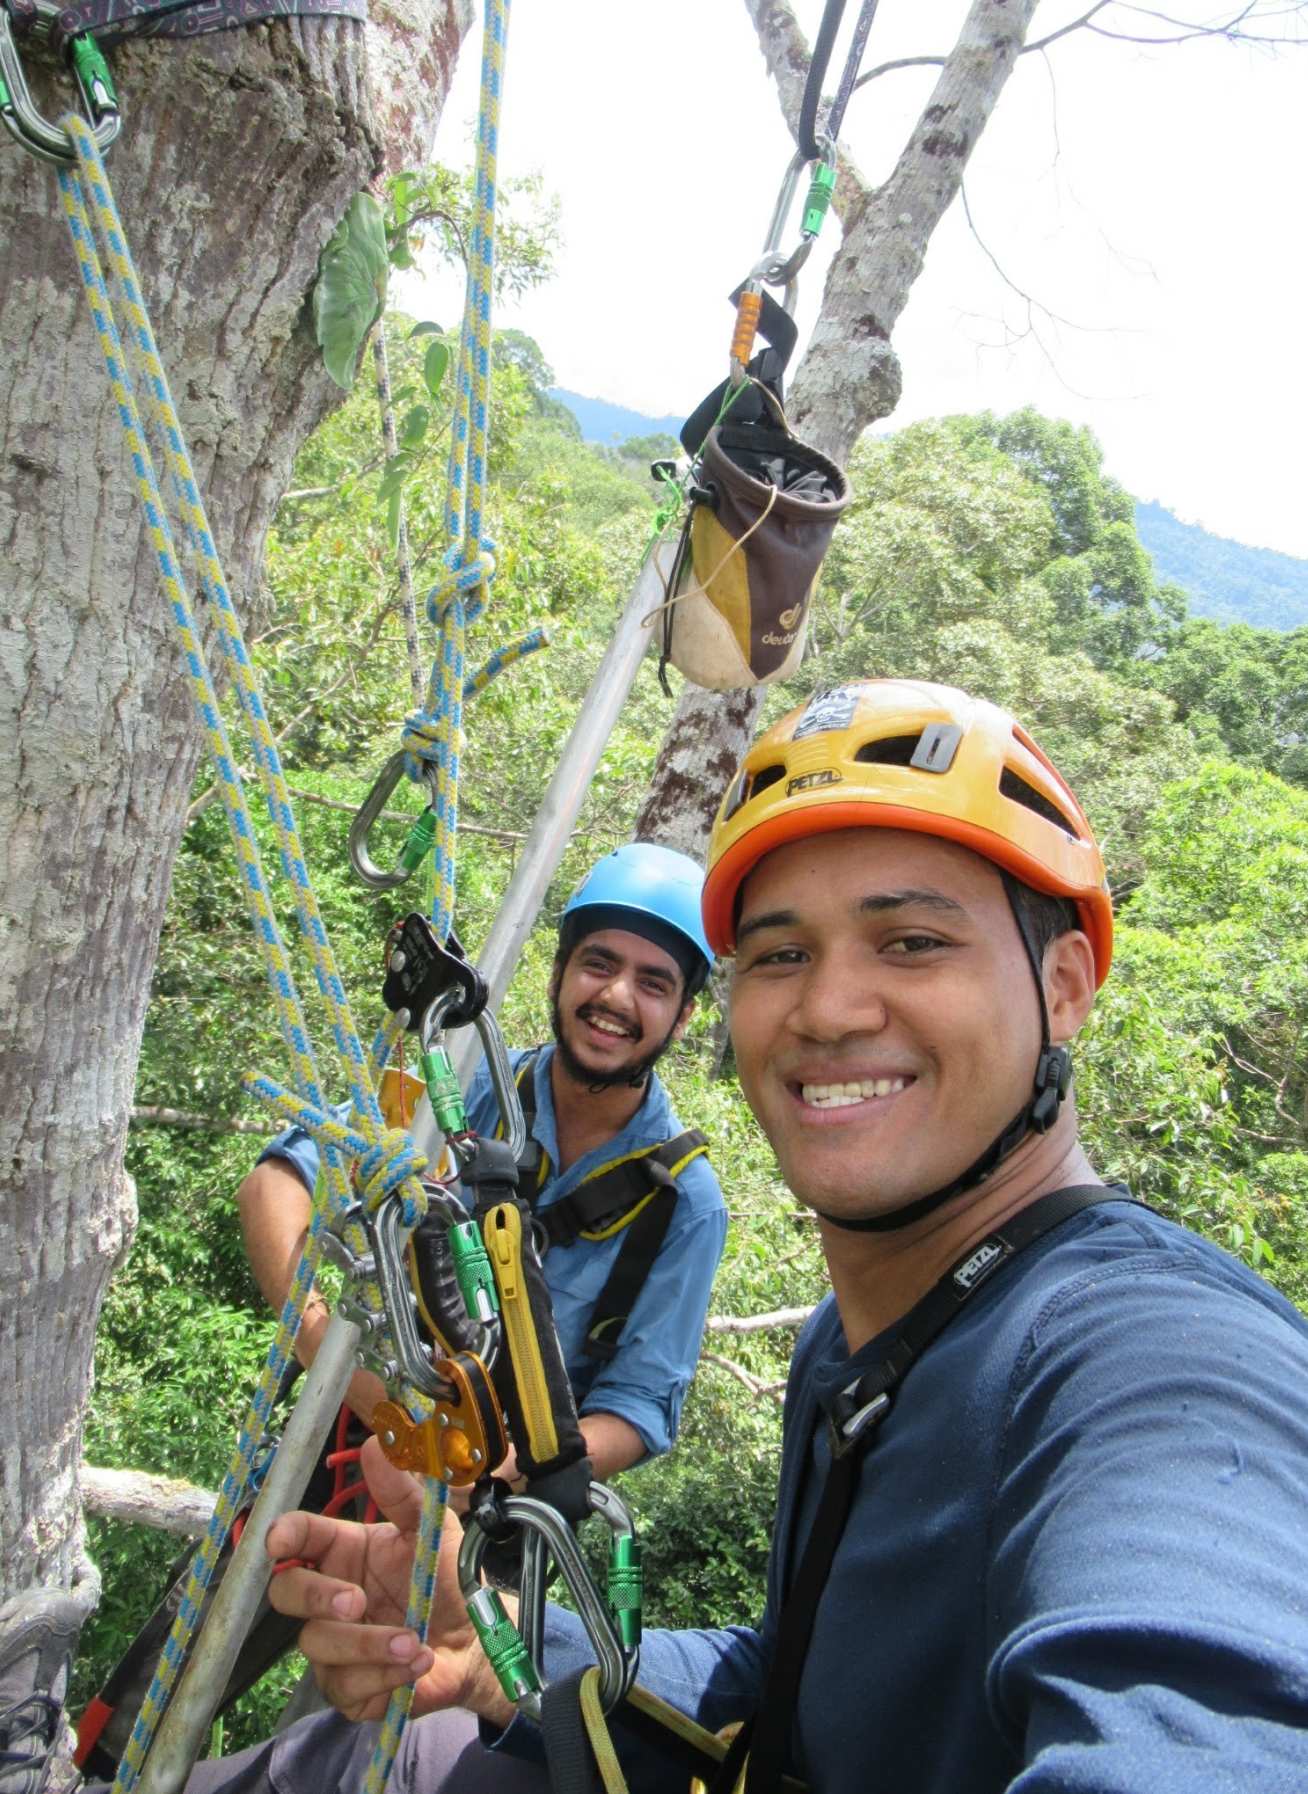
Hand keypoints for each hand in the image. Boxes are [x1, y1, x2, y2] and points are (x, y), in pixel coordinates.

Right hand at [266, 1436, 513, 1727]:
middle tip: (355, 1599)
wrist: (475, 1639)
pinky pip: (346, 1686)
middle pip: (286, 1593)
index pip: (298, 1538)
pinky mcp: (349, 1688)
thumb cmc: (444, 1577)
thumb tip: (377, 1443)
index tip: (280, 1540)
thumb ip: (403, 1490)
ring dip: (368, 1643)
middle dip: (315, 1596)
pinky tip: (417, 1663)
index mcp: (343, 1550)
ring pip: (318, 1644)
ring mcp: (334, 1645)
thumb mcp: (430, 1529)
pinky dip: (384, 1676)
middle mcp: (330, 1597)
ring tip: (414, 1639)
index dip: (282, 1536)